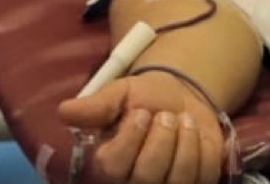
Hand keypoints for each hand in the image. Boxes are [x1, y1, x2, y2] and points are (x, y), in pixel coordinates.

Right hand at [58, 71, 222, 183]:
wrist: (179, 97)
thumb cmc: (144, 98)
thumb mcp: (119, 94)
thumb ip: (96, 106)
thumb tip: (64, 111)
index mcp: (109, 164)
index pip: (114, 167)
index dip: (131, 137)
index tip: (141, 113)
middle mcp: (134, 183)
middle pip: (148, 176)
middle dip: (162, 137)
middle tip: (165, 115)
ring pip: (180, 178)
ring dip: (186, 140)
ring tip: (182, 121)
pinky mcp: (197, 183)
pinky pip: (205, 174)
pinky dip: (205, 147)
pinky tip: (195, 133)